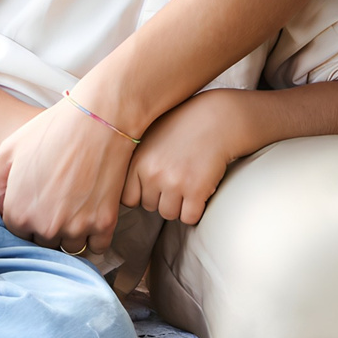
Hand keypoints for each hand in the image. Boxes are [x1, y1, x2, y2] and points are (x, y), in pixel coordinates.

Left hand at [0, 97, 134, 254]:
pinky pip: (97, 247)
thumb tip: (0, 210)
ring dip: (72, 232)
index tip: (40, 202)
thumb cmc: (52, 130)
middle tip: (59, 201)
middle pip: (45, 242)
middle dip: (50, 226)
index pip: (20, 234)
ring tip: (77, 206)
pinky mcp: (104, 224)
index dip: (29, 217)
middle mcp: (46, 227)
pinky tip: (93, 214)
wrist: (98, 119)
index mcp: (19, 213)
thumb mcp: (9, 150)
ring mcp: (77, 227)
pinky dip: (96, 235)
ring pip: (70, 246)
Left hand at [121, 90, 245, 226]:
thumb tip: (119, 187)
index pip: (128, 198)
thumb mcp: (150, 137)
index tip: (153, 184)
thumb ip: (135, 161)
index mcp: (137, 160)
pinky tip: (200, 189)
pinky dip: (196, 209)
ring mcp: (174, 182)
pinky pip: (190, 218)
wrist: (218, 119)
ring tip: (189, 180)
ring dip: (180, 204)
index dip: (142, 194)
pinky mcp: (196, 190)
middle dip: (162, 197)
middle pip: (149, 207)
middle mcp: (152, 173)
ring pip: (169, 214)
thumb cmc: (183, 127)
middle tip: (177, 175)